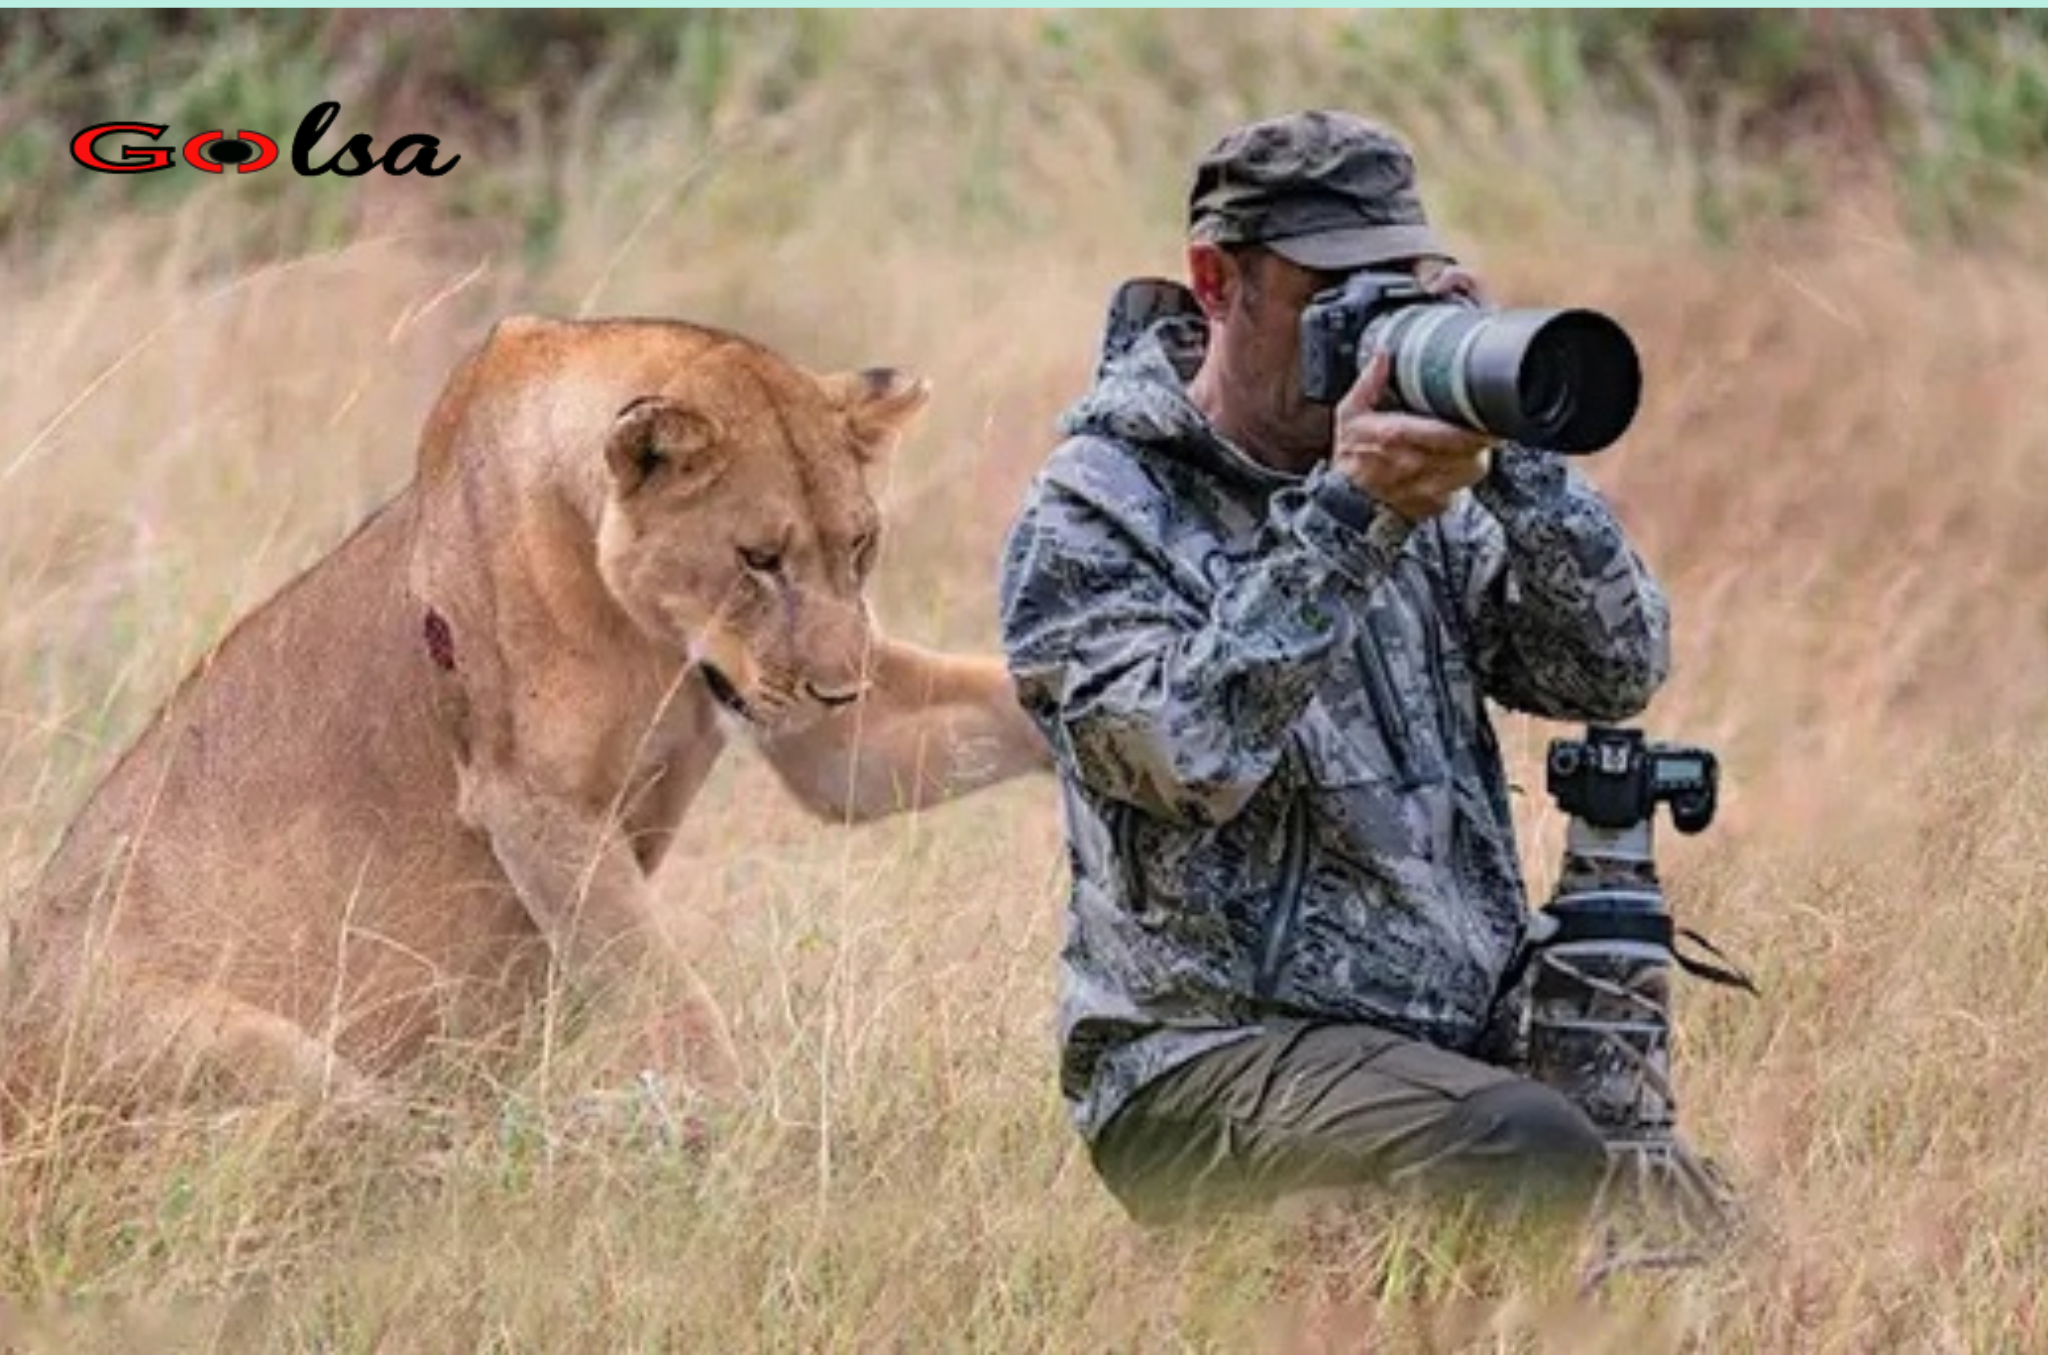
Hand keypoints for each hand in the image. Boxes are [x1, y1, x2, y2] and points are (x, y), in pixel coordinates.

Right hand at [1331, 346, 1494, 523]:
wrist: (1343, 503)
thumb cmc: (1349, 458)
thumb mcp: (1350, 414)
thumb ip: (1369, 383)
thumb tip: (1383, 355)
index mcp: (1397, 436)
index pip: (1452, 432)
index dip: (1477, 425)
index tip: (1486, 413)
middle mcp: (1415, 465)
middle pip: (1471, 451)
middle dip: (1481, 437)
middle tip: (1483, 424)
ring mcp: (1427, 489)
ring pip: (1472, 470)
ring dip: (1475, 455)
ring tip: (1468, 443)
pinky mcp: (1434, 505)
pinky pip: (1462, 488)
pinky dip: (1462, 477)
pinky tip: (1452, 466)